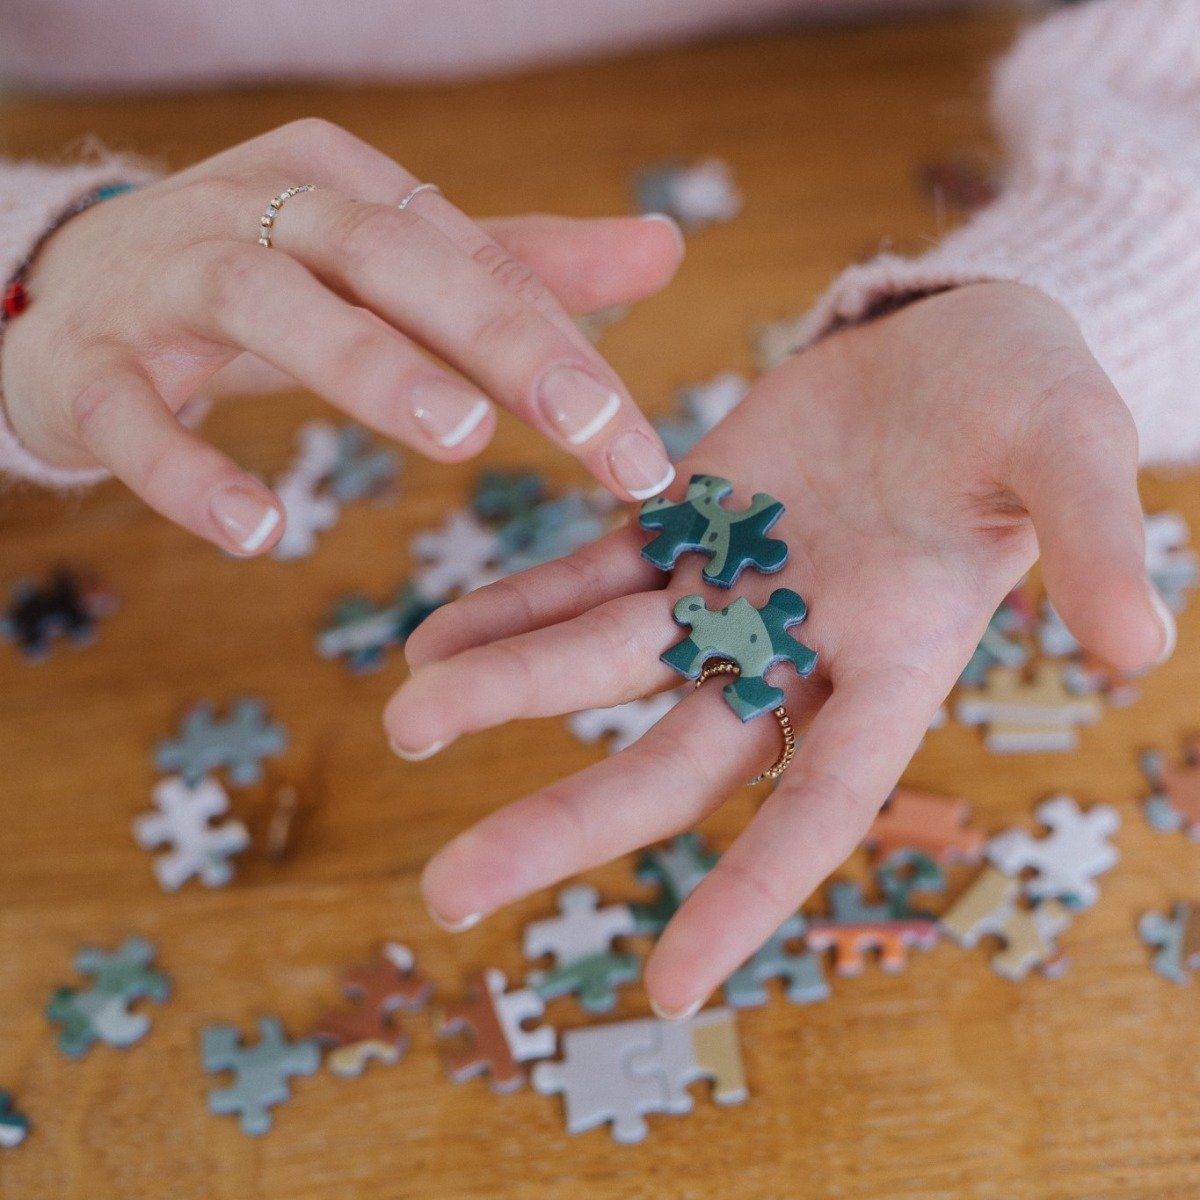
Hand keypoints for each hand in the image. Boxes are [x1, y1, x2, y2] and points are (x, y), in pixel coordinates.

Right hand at [0, 119, 681, 552]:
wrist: (73, 285)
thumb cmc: (266, 278)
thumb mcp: (393, 267)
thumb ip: (518, 269)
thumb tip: (665, 248)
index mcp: (349, 190)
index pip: (475, 267)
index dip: (564, 354)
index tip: (639, 448)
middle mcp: (263, 212)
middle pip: (393, 261)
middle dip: (500, 344)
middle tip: (591, 428)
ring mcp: (169, 278)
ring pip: (271, 304)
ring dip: (367, 366)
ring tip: (458, 435)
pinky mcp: (90, 363)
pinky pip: (134, 411)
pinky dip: (189, 468)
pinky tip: (259, 530)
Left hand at [383, 282, 1174, 1015]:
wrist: (952, 341)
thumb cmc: (1028, 401)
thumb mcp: (1069, 453)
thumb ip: (1090, 543)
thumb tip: (1138, 648)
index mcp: (892, 662)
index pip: (817, 805)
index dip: (750, 895)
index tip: (667, 989)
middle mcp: (793, 650)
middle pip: (669, 760)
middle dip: (564, 822)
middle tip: (448, 894)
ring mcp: (724, 589)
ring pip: (601, 662)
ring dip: (502, 693)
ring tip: (404, 721)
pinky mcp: (679, 521)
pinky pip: (584, 576)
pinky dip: (511, 607)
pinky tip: (431, 639)